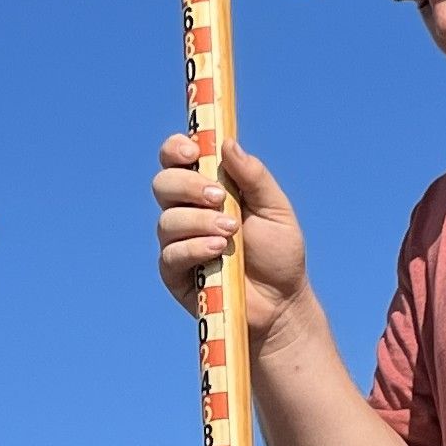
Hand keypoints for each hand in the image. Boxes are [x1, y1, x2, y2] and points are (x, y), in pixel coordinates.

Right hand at [152, 134, 309, 344]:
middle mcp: (187, 211)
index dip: (177, 148)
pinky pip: (171, 254)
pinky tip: (218, 251)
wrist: (282, 302)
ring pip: (167, 220)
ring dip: (199, 221)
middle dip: (188, 186)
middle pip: (164, 183)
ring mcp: (178, 242)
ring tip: (230, 233)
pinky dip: (194, 248)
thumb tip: (228, 143)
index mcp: (207, 188)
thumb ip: (253, 176)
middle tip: (219, 197)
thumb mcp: (275, 208)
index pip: (177, 158)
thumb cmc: (279, 253)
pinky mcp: (174, 273)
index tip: (194, 152)